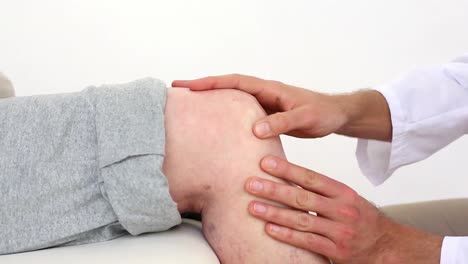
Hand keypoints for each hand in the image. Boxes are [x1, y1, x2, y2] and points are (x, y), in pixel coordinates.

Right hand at [172, 74, 348, 137]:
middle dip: (203, 88)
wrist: (335, 116)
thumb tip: (255, 129)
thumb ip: (282, 123)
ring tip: (192, 109)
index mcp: (269, 89)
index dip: (210, 83)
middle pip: (227, 87)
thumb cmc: (323, 112)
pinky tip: (219, 128)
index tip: (188, 86)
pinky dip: (227, 117)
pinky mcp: (267, 117)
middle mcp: (263, 94)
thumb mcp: (305, 117)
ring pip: (232, 101)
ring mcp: (263, 105)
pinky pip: (241, 115)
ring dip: (213, 102)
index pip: (234, 82)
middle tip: (179, 93)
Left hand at [245, 155, 442, 262]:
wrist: (387, 245)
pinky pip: (307, 241)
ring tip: (252, 206)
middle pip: (302, 197)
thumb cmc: (361, 218)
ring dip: (274, 213)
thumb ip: (321, 191)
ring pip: (301, 220)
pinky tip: (270, 228)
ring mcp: (339, 231)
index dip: (287, 170)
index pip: (311, 177)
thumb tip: (288, 178)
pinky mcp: (336, 250)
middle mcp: (341, 210)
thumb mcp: (346, 198)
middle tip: (251, 183)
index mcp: (343, 192)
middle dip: (273, 189)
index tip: (266, 162)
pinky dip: (286, 235)